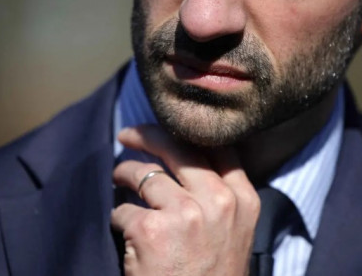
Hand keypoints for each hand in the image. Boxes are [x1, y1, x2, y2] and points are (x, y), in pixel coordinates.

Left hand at [111, 125, 259, 275]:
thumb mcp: (233, 234)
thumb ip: (220, 197)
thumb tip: (183, 158)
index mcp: (244, 200)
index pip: (218, 147)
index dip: (187, 132)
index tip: (168, 126)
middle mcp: (218, 201)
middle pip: (177, 148)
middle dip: (147, 135)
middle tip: (128, 135)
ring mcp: (186, 214)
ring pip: (143, 174)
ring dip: (124, 175)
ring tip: (118, 180)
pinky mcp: (152, 230)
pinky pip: (123, 210)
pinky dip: (118, 218)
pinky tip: (123, 230)